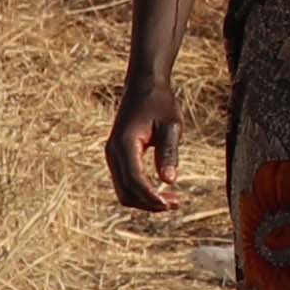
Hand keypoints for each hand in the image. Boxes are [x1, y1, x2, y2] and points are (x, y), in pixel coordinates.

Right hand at [104, 91, 179, 213]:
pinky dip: (141, 192)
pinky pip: (125, 183)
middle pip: (126, 193)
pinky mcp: (118, 157)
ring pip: (124, 191)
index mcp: (124, 144)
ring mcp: (113, 156)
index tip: (172, 203)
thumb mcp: (171, 125)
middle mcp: (113, 153)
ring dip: (145, 201)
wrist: (144, 85)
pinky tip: (161, 191)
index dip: (152, 197)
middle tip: (176, 203)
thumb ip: (169, 152)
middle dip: (149, 203)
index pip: (134, 181)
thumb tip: (170, 180)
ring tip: (172, 200)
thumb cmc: (159, 102)